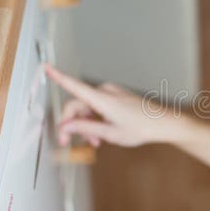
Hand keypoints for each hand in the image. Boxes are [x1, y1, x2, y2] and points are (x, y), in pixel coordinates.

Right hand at [43, 63, 176, 147]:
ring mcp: (111, 93)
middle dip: (73, 124)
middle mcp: (105, 92)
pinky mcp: (116, 96)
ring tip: (95, 142)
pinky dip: (96, 120)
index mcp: (103, 99)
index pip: (75, 86)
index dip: (59, 77)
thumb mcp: (110, 133)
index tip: (47, 67)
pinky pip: (98, 106)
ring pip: (88, 108)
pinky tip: (101, 134)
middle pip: (78, 105)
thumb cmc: (140, 128)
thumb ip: (85, 128)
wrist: (162, 123)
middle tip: (68, 143)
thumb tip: (65, 126)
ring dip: (86, 125)